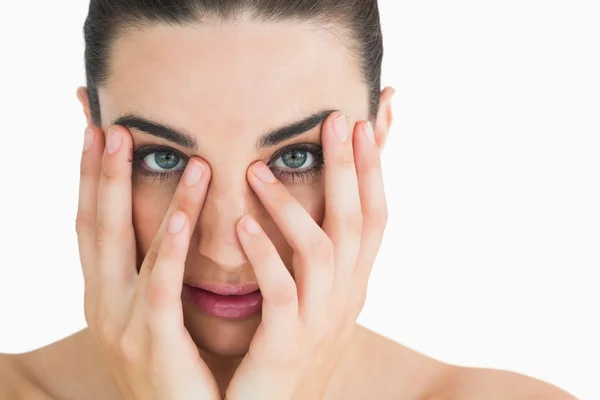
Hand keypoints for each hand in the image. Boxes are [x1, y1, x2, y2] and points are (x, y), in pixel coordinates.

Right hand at [75, 125, 219, 399]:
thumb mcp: (154, 316)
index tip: (97, 135)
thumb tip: (172, 224)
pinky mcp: (152, 342)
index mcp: (104, 297)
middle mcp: (103, 305)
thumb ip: (157, 274)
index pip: (92, 227)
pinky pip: (160, 285)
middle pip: (95, 226)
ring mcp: (122, 324)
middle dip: (97, 174)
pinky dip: (169, 246)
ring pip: (124, 245)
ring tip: (136, 144)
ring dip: (126, 190)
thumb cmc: (174, 367)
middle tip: (105, 125)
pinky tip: (184, 211)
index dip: (89, 180)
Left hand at [226, 112, 387, 398]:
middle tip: (337, 119)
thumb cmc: (288, 349)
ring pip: (322, 250)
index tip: (367, 122)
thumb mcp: (313, 298)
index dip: (374, 171)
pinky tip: (242, 224)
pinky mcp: (288, 344)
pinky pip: (282, 292)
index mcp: (353, 284)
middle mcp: (347, 298)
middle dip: (350, 169)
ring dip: (293, 205)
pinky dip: (264, 254)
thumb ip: (315, 257)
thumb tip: (315, 210)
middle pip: (357, 223)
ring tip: (258, 169)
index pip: (374, 217)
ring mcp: (322, 321)